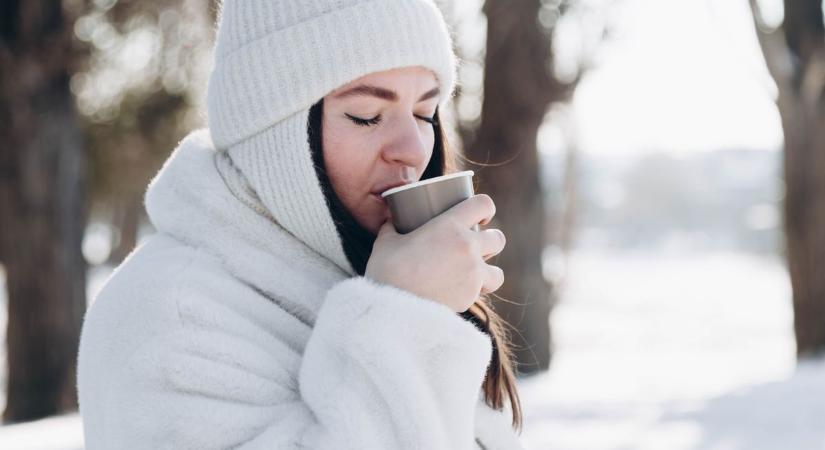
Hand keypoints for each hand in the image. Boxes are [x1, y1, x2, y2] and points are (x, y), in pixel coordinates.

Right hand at [364, 194, 505, 311]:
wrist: (393, 309)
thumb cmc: (388, 272)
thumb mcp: (385, 243)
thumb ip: (391, 228)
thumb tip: (390, 221)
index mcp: (450, 226)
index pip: (483, 204)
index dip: (485, 208)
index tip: (480, 217)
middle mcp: (467, 247)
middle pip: (498, 239)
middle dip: (490, 241)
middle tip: (475, 246)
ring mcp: (473, 274)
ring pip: (498, 272)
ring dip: (488, 271)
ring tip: (473, 274)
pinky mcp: (471, 298)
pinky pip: (481, 293)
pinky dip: (474, 292)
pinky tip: (459, 291)